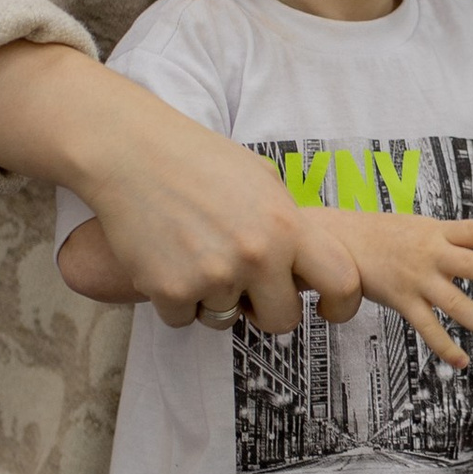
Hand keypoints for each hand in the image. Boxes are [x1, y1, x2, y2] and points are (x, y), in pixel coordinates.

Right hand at [0, 42, 366, 327]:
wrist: (131, 153)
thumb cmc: (198, 161)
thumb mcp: (262, 182)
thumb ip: (288, 226)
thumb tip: (309, 267)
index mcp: (287, 225)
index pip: (342, 282)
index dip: (341, 304)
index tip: (328, 310)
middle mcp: (257, 255)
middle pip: (282, 321)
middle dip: (264, 309)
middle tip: (243, 285)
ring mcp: (214, 276)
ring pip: (226, 320)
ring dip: (213, 299)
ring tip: (194, 253)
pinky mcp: (171, 291)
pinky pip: (184, 318)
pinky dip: (174, 298)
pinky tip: (165, 258)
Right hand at [328, 211, 472, 369]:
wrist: (340, 241)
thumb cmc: (381, 232)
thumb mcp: (420, 224)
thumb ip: (453, 231)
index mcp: (436, 231)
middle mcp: (430, 254)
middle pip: (471, 265)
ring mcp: (416, 279)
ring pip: (455, 303)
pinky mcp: (401, 300)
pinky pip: (427, 327)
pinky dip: (445, 346)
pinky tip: (462, 361)